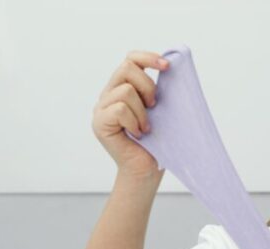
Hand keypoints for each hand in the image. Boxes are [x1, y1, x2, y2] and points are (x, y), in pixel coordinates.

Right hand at [92, 51, 168, 178]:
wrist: (147, 170)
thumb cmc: (157, 142)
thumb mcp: (161, 110)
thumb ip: (158, 89)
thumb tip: (171, 66)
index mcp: (122, 88)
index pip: (130, 59)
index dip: (148, 58)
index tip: (167, 66)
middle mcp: (108, 95)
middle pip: (126, 68)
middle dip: (148, 86)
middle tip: (155, 106)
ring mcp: (101, 108)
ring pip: (125, 90)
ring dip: (142, 111)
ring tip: (145, 128)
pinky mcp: (99, 122)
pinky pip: (120, 108)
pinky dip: (134, 121)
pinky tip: (138, 134)